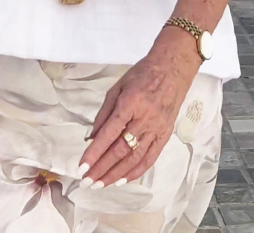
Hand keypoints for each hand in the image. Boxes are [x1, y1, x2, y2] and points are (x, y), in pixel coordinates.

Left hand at [77, 30, 200, 187]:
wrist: (172, 69)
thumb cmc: (142, 75)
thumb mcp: (117, 87)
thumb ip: (104, 113)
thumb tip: (91, 138)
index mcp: (130, 103)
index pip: (109, 133)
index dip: (94, 152)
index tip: (82, 166)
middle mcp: (144, 118)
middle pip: (121, 149)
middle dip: (102, 168)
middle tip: (88, 180)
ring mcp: (157, 128)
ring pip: (135, 157)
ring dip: (117, 173)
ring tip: (102, 184)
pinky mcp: (165, 134)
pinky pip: (151, 157)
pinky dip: (137, 171)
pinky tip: (123, 180)